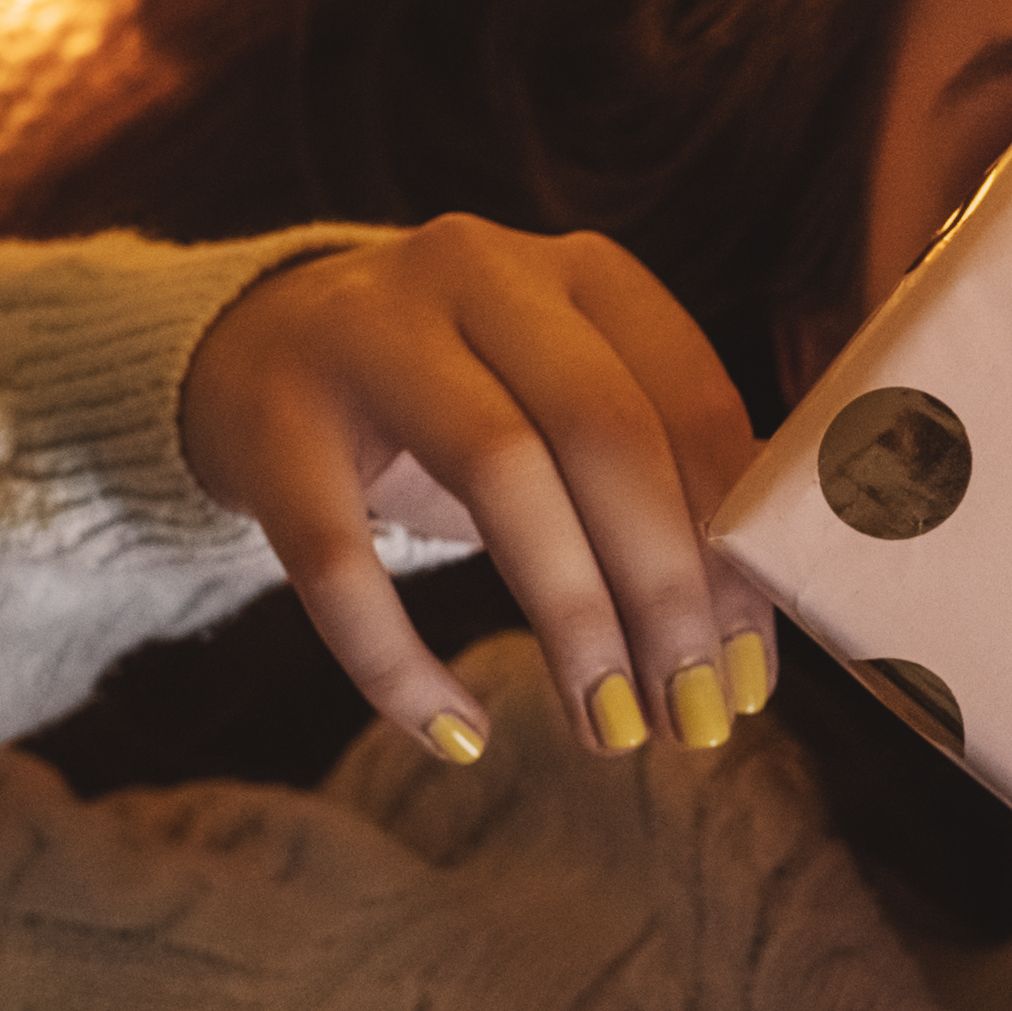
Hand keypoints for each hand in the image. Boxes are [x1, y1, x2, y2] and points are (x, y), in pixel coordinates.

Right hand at [178, 220, 770, 760]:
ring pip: (498, 472)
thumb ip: (659, 474)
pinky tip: (459, 736)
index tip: (753, 672)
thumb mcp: (563, 401)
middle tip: (695, 715)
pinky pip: (339, 561)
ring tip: (610, 727)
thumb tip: (756, 626)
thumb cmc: (459, 402)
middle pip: (605, 432)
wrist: (256, 352)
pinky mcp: (272, 421)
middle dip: (665, 591)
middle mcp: (481, 274)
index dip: (733, 549)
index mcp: (585, 273)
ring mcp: (367, 336)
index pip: (691, 405)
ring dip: (571, 618)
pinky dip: (402, 665)